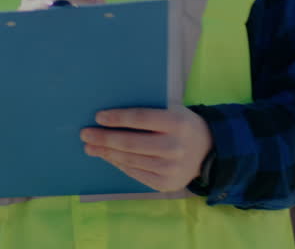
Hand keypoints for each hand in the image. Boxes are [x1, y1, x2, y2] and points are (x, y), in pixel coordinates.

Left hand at [80, 107, 211, 191]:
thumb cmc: (182, 125)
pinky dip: (119, 164)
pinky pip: (135, 172)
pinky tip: (108, 157)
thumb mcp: (174, 110)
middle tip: (85, 134)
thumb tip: (111, 114)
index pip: (141, 119)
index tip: (98, 117)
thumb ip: (150, 111)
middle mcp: (175, 147)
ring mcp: (170, 168)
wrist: (209, 152)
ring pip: (130, 159)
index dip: (118, 118)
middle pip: (130, 143)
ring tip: (90, 147)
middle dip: (104, 138)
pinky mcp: (165, 183)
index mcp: (177, 123)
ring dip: (106, 153)